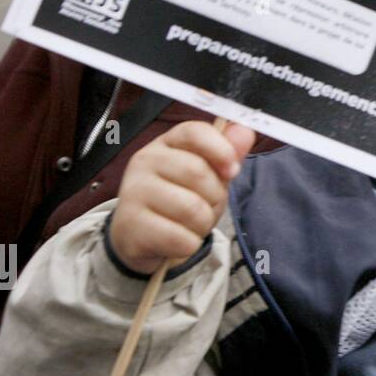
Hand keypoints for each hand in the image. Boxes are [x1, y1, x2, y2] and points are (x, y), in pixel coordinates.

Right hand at [109, 121, 254, 274]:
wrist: (142, 237)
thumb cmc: (180, 199)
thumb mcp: (208, 175)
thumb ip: (227, 153)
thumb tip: (245, 130)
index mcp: (166, 143)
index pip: (195, 132)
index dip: (221, 150)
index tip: (233, 170)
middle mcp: (144, 161)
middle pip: (198, 173)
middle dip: (215, 197)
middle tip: (205, 207)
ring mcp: (133, 192)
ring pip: (192, 209)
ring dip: (202, 224)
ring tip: (189, 224)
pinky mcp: (130, 225)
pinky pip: (180, 238)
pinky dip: (188, 244)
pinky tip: (176, 239)